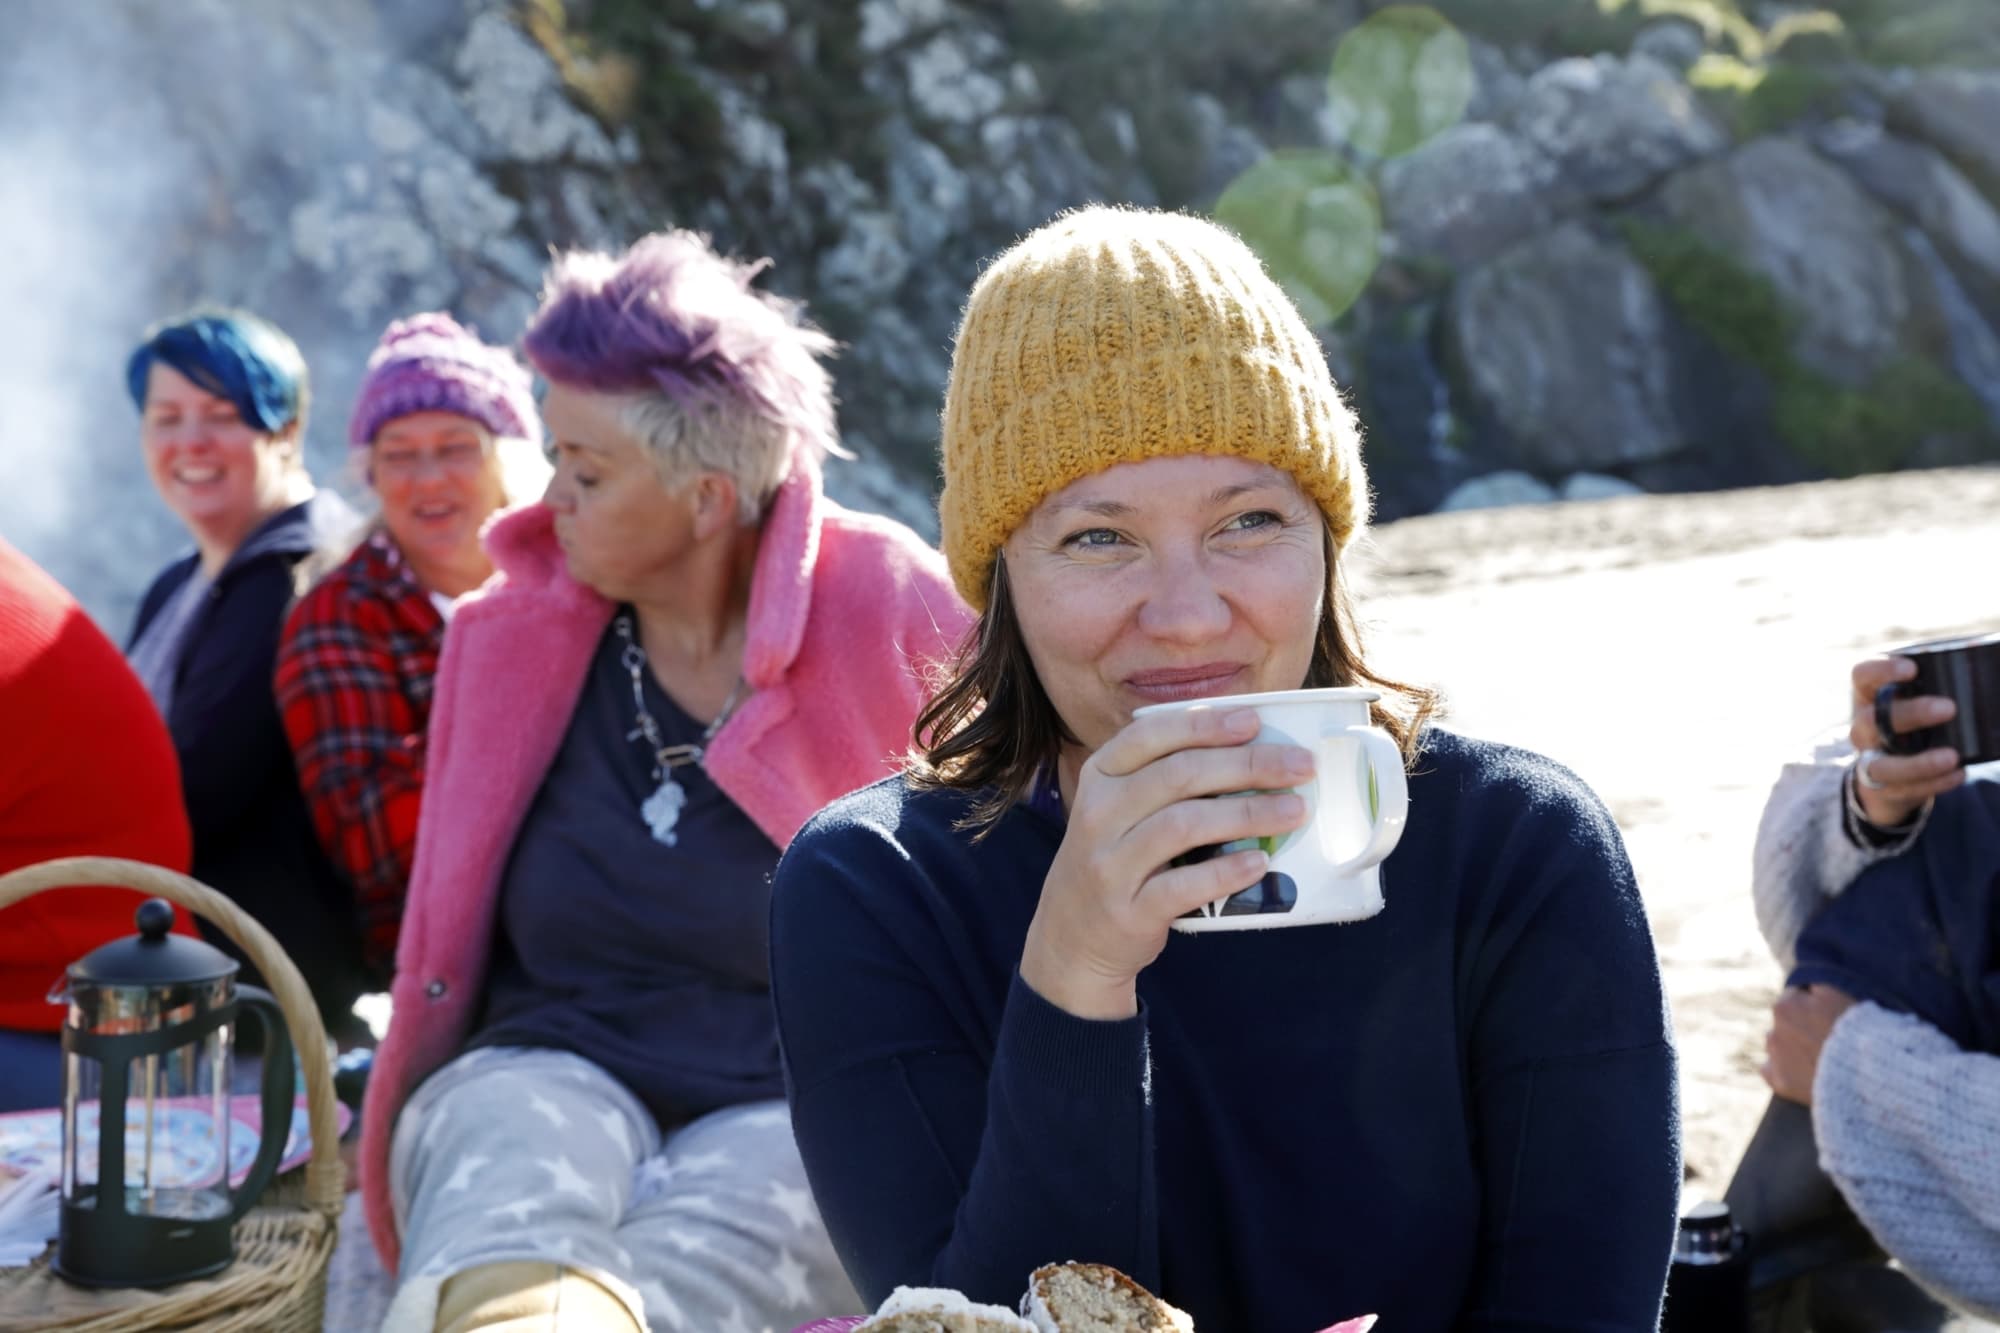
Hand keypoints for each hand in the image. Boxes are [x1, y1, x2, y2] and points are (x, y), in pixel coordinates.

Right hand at [1020, 706, 1313, 1018]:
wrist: (1072, 938)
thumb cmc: (1116, 860)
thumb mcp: (1119, 809)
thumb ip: (1165, 779)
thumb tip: (1252, 747)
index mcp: (1100, 777)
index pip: (1150, 735)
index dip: (1203, 724)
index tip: (1254, 720)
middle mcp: (1098, 814)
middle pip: (1178, 775)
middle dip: (1247, 764)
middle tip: (1300, 766)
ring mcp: (1109, 864)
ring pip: (1183, 825)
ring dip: (1246, 814)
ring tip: (1294, 811)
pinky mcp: (1128, 911)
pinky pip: (1183, 885)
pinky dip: (1226, 871)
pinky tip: (1260, 862)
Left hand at [1760, 985, 1856, 1104]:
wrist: (1870, 1075)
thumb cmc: (1858, 1030)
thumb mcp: (1839, 993)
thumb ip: (1816, 984)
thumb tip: (1805, 984)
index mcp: (1786, 1005)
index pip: (1797, 997)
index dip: (1816, 1005)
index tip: (1832, 1015)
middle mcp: (1773, 1029)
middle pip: (1786, 1021)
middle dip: (1802, 1026)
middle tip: (1829, 1038)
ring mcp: (1775, 1058)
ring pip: (1778, 1045)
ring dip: (1793, 1047)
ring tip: (1822, 1057)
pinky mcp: (1779, 1081)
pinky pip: (1770, 1071)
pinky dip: (1784, 1071)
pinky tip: (1804, 1073)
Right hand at [1848, 656, 1961, 827]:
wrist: (1887, 774)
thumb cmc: (1911, 724)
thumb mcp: (1917, 700)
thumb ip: (1943, 687)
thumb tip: (1993, 669)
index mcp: (1869, 697)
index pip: (1862, 676)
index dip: (1882, 671)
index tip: (1913, 669)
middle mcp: (1863, 727)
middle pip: (1870, 719)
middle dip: (1909, 714)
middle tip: (1949, 708)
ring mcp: (1869, 759)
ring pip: (1882, 764)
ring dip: (1918, 762)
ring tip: (1952, 756)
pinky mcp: (1883, 788)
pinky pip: (1905, 789)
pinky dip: (1933, 783)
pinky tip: (1958, 773)